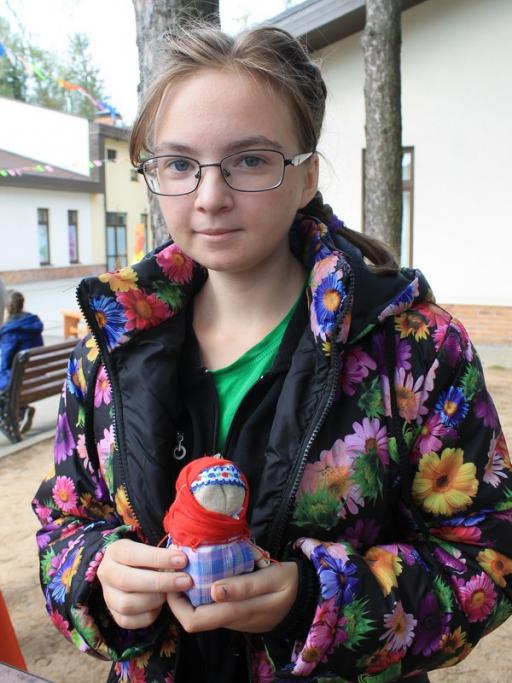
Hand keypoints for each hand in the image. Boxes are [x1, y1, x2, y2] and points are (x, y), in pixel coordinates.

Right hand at [97, 539, 190, 628]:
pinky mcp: (114, 615)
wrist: (129, 570)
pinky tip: (161, 606)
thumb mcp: (150, 548)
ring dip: (155, 600)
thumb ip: (163, 555)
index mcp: (115, 551)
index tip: (182, 560)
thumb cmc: (146, 557)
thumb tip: (184, 562)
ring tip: (172, 594)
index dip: (159, 558)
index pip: (134, 554)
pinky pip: (129, 621)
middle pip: (127, 581)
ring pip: (127, 604)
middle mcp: (106, 573)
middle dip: (160, 582)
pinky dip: (149, 615)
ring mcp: (108, 596)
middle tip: (185, 581)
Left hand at [167, 561, 297, 633]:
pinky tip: (205, 575)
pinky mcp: (239, 616)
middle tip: (176, 572)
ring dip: (191, 596)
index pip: (195, 620)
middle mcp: (233, 621)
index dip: (176, 604)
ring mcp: (236, 620)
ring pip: (204, 614)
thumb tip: (212, 591)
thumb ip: (243, 586)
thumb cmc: (291, 583)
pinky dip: (205, 594)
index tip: (173, 578)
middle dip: (179, 599)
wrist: (309, 598)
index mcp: (239, 612)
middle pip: (195, 620)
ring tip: (188, 569)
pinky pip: (215, 609)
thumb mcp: (271, 579)